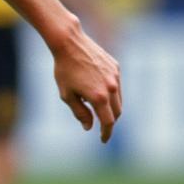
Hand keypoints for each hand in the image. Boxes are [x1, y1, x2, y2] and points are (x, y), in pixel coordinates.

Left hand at [51, 23, 122, 142]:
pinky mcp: (116, 67)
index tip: (103, 140)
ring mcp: (115, 77)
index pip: (108, 122)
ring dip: (111, 108)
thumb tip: (89, 127)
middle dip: (109, 122)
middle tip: (101, 126)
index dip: (106, 133)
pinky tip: (99, 90)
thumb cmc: (64, 70)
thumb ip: (80, 113)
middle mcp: (112, 88)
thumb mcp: (67, 95)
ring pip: (119, 100)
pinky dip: (111, 93)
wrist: (69, 43)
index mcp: (99, 97)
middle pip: (116, 113)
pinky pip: (117, 85)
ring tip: (97, 107)